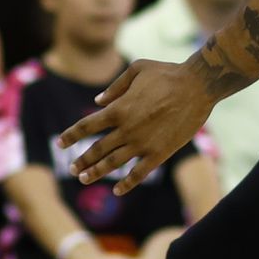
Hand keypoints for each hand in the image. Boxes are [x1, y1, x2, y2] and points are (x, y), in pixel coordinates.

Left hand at [58, 59, 213, 194]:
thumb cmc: (168, 73)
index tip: (60, 143)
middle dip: (81, 160)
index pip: (86, 126)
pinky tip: (117, 190)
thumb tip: (98, 101)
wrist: (198, 86)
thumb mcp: (137, 69)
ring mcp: (142, 143)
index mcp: (119, 108)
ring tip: (84, 180)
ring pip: (113, 164)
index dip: (71, 135)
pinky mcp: (159, 153)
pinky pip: (138, 173)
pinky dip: (126, 183)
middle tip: (72, 170)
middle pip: (96, 149)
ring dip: (96, 173)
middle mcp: (126, 129)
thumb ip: (115, 87)